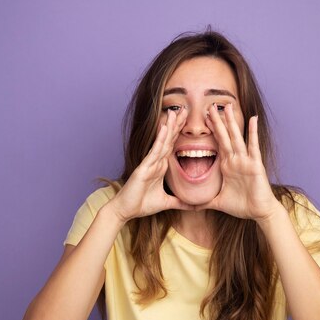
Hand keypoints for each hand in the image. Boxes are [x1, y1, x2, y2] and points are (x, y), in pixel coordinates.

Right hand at [108, 108, 192, 222]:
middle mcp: (155, 162)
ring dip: (169, 126)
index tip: (188, 121)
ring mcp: (149, 163)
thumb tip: (195, 206)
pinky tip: (164, 128)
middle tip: (185, 109)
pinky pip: (154, 151)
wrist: (125, 210)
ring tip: (175, 112)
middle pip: (168, 140)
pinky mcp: (144, 168)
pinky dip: (160, 139)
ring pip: (162, 142)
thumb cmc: (141, 204)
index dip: (179, 133)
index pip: (172, 146)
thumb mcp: (166, 202)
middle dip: (176, 125)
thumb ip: (180, 202)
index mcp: (160, 167)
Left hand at [197, 103, 281, 221]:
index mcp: (227, 166)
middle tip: (210, 105)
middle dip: (217, 121)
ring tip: (227, 106)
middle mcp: (235, 160)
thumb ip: (203, 202)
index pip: (217, 144)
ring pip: (236, 138)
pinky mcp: (255, 165)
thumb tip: (188, 206)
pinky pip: (253, 146)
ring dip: (231, 122)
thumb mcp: (217, 202)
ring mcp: (245, 161)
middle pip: (224, 136)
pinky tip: (253, 119)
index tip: (202, 118)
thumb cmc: (241, 206)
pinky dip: (252, 133)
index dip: (211, 131)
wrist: (259, 212)